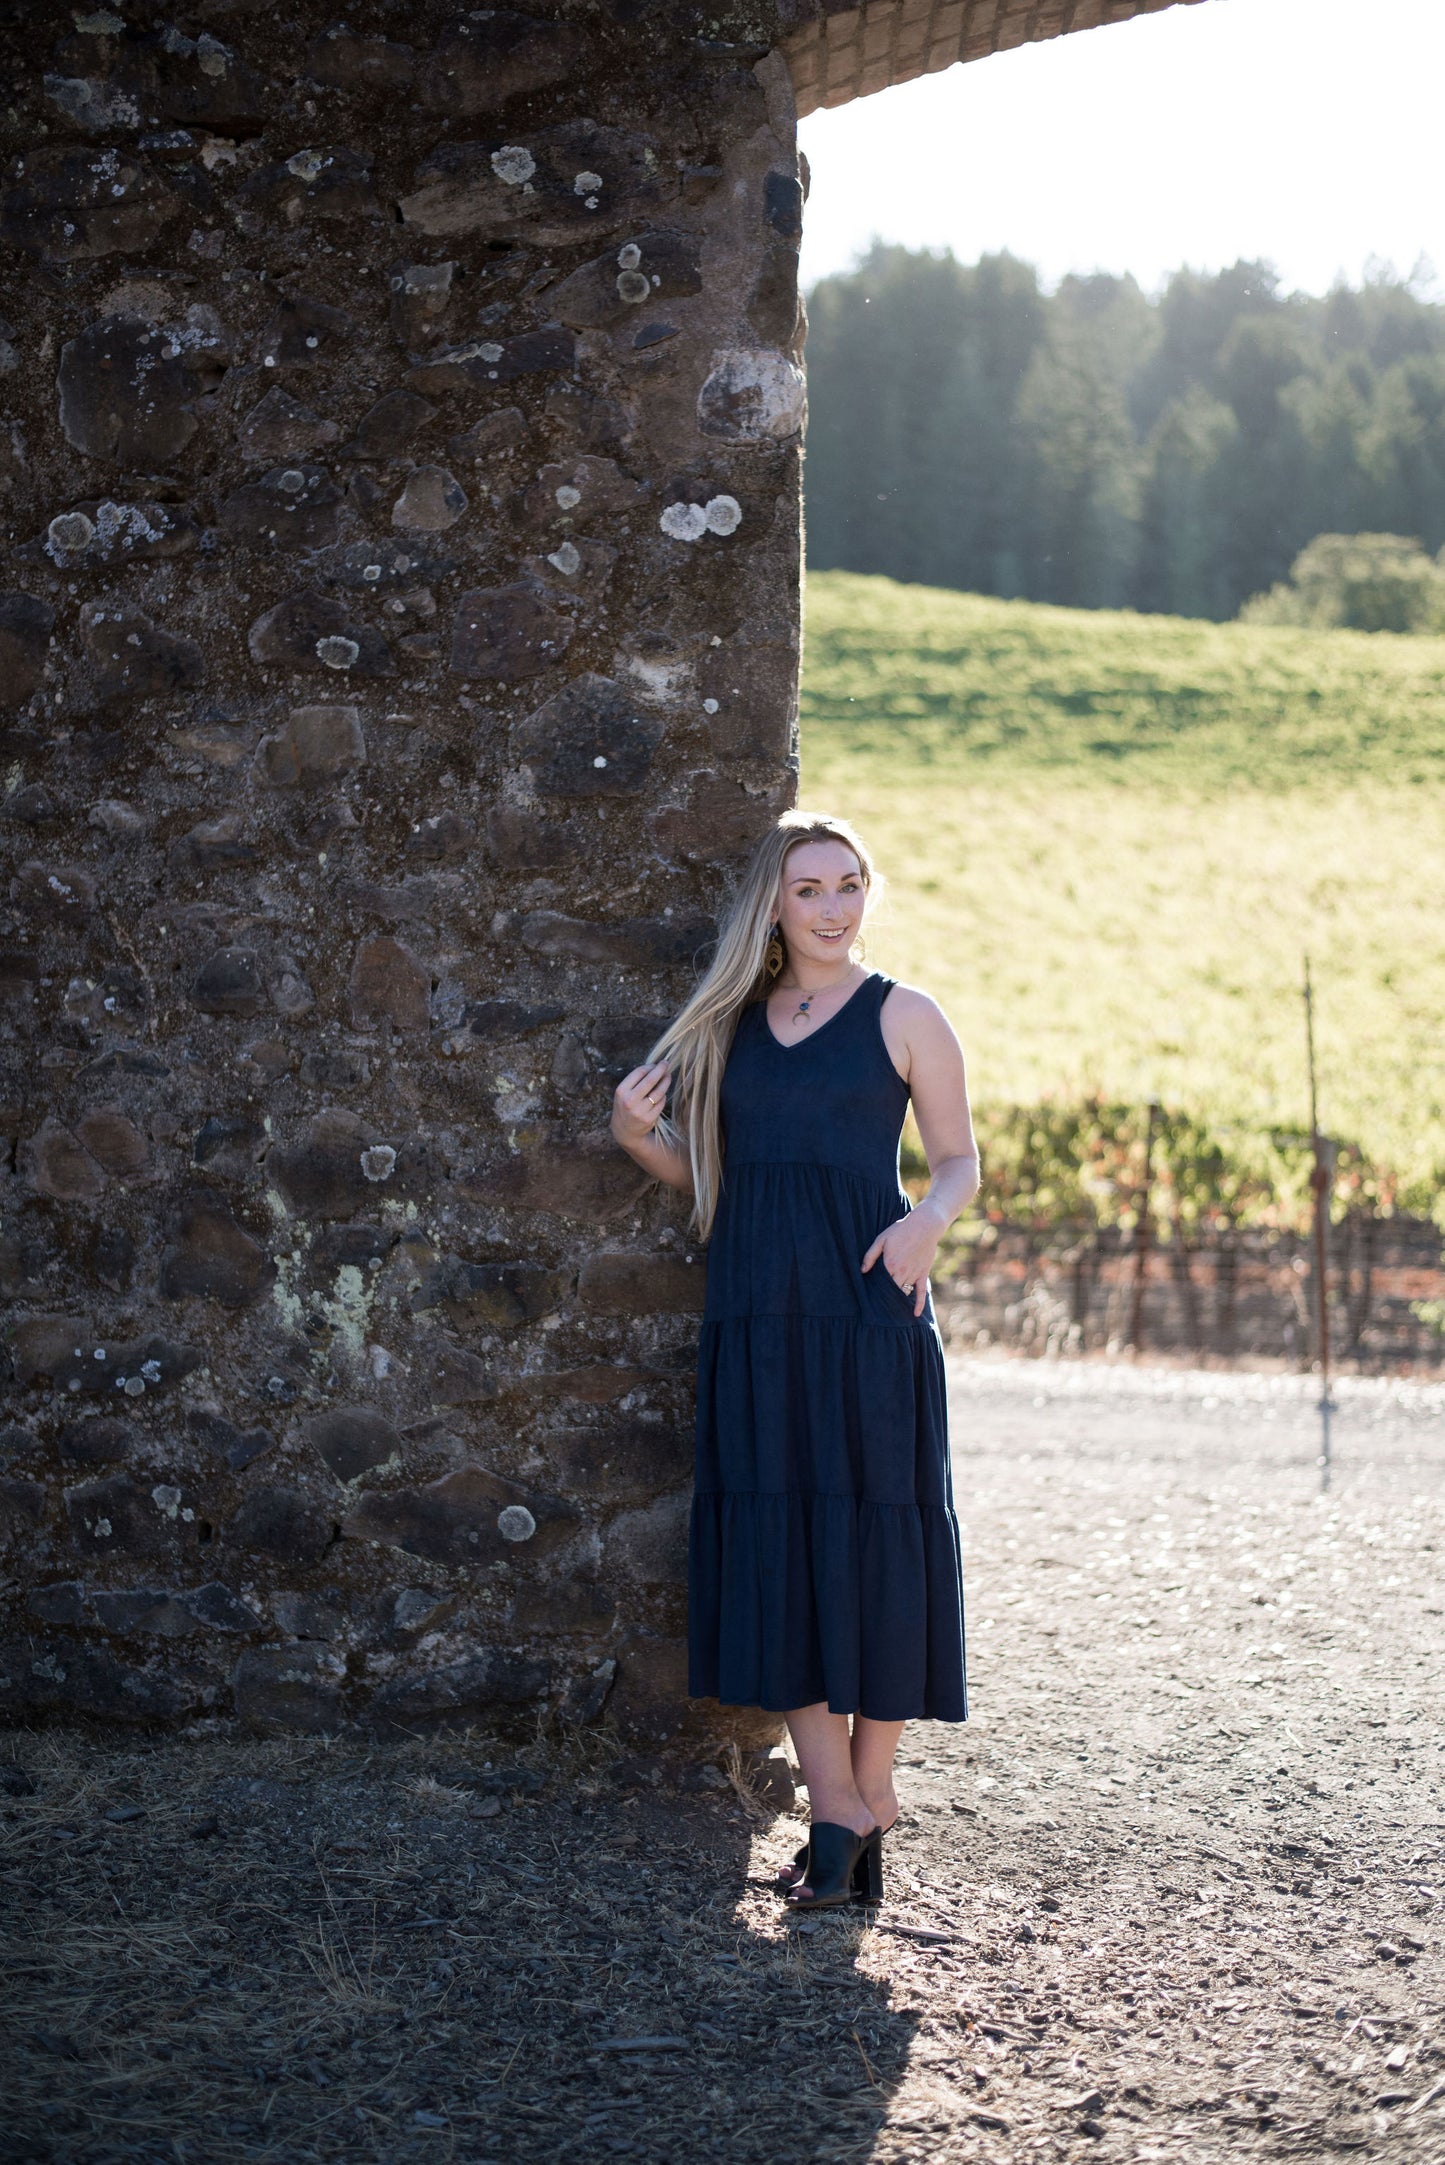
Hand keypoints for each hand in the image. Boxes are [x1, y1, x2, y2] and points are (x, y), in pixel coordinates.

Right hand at [612, 1060, 671, 1147]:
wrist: (625, 1130)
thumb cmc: (626, 1106)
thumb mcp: (624, 1093)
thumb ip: (635, 1081)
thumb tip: (655, 1066)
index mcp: (621, 1091)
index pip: (639, 1073)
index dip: (650, 1066)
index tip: (657, 1063)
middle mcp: (629, 1101)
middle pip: (650, 1080)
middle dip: (660, 1070)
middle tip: (666, 1063)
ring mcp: (640, 1111)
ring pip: (658, 1092)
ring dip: (665, 1082)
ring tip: (668, 1077)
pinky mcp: (649, 1119)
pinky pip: (661, 1103)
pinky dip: (663, 1097)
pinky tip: (662, 1094)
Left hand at [861, 1203, 942, 1318]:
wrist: (924, 1226)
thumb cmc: (901, 1230)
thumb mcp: (881, 1239)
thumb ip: (870, 1255)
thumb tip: (862, 1270)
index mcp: (889, 1264)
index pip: (880, 1284)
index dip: (874, 1291)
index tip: (868, 1298)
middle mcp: (902, 1272)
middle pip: (891, 1291)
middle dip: (884, 1298)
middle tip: (878, 1307)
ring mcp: (913, 1274)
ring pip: (904, 1292)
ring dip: (897, 1299)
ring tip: (890, 1307)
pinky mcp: (923, 1274)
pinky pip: (922, 1292)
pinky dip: (919, 1304)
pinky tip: (915, 1314)